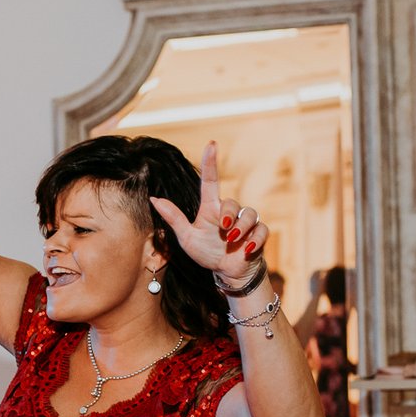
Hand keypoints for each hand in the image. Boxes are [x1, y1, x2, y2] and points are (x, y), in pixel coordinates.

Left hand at [148, 141, 267, 276]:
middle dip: (229, 216)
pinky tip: (247, 249)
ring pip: (249, 215)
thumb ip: (174, 219)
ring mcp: (246, 222)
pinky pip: (261, 230)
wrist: (227, 272)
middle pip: (233, 203)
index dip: (211, 162)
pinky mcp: (259, 234)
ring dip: (241, 229)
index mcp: (211, 208)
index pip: (211, 181)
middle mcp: (230, 212)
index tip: (211, 144)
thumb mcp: (187, 238)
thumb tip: (154, 199)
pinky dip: (254, 240)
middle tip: (224, 230)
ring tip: (232, 241)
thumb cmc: (207, 252)